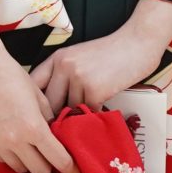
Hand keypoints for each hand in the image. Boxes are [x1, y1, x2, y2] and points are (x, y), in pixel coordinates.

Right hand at [0, 17, 80, 172]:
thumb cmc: (13, 77)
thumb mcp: (39, 98)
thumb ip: (50, 122)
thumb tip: (58, 140)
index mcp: (33, 127)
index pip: (59, 160)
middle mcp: (13, 140)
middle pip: (40, 171)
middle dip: (48, 166)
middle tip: (49, 156)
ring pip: (20, 168)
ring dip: (28, 161)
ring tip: (27, 144)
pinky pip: (2, 160)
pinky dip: (10, 154)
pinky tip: (9, 138)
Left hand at [29, 0, 171, 115]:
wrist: (138, 43)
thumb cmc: (111, 53)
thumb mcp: (79, 57)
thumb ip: (63, 76)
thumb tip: (49, 106)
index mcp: (57, 58)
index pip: (33, 85)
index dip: (34, 104)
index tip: (39, 116)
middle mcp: (64, 67)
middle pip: (48, 104)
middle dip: (54, 118)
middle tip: (61, 129)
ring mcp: (79, 78)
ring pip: (70, 111)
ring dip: (78, 118)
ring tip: (84, 120)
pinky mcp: (95, 90)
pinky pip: (87, 113)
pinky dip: (94, 117)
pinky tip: (100, 114)